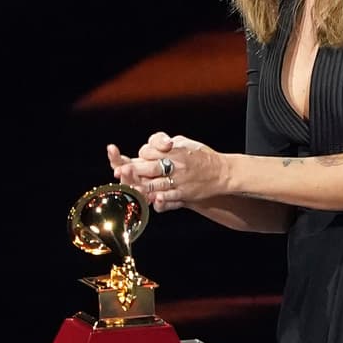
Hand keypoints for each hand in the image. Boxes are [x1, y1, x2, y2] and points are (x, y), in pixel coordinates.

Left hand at [111, 131, 226, 211]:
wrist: (223, 172)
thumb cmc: (202, 156)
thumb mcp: (184, 143)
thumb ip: (166, 144)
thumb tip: (150, 147)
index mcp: (173, 150)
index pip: (149, 151)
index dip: (138, 157)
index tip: (126, 162)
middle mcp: (175, 163)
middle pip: (148, 167)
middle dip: (133, 171)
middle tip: (120, 173)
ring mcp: (180, 179)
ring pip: (155, 183)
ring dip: (139, 187)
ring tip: (128, 189)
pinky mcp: (184, 192)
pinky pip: (167, 196)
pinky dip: (157, 198)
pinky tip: (147, 199)